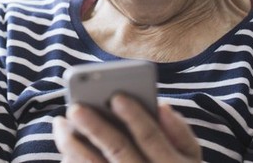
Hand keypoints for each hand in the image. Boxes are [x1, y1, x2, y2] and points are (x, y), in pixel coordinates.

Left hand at [53, 94, 200, 162]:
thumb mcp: (192, 158)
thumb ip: (179, 132)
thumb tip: (162, 106)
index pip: (152, 139)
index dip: (135, 117)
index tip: (117, 96)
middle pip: (119, 151)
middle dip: (97, 127)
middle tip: (75, 108)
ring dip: (74, 145)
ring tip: (60, 124)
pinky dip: (73, 162)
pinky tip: (65, 148)